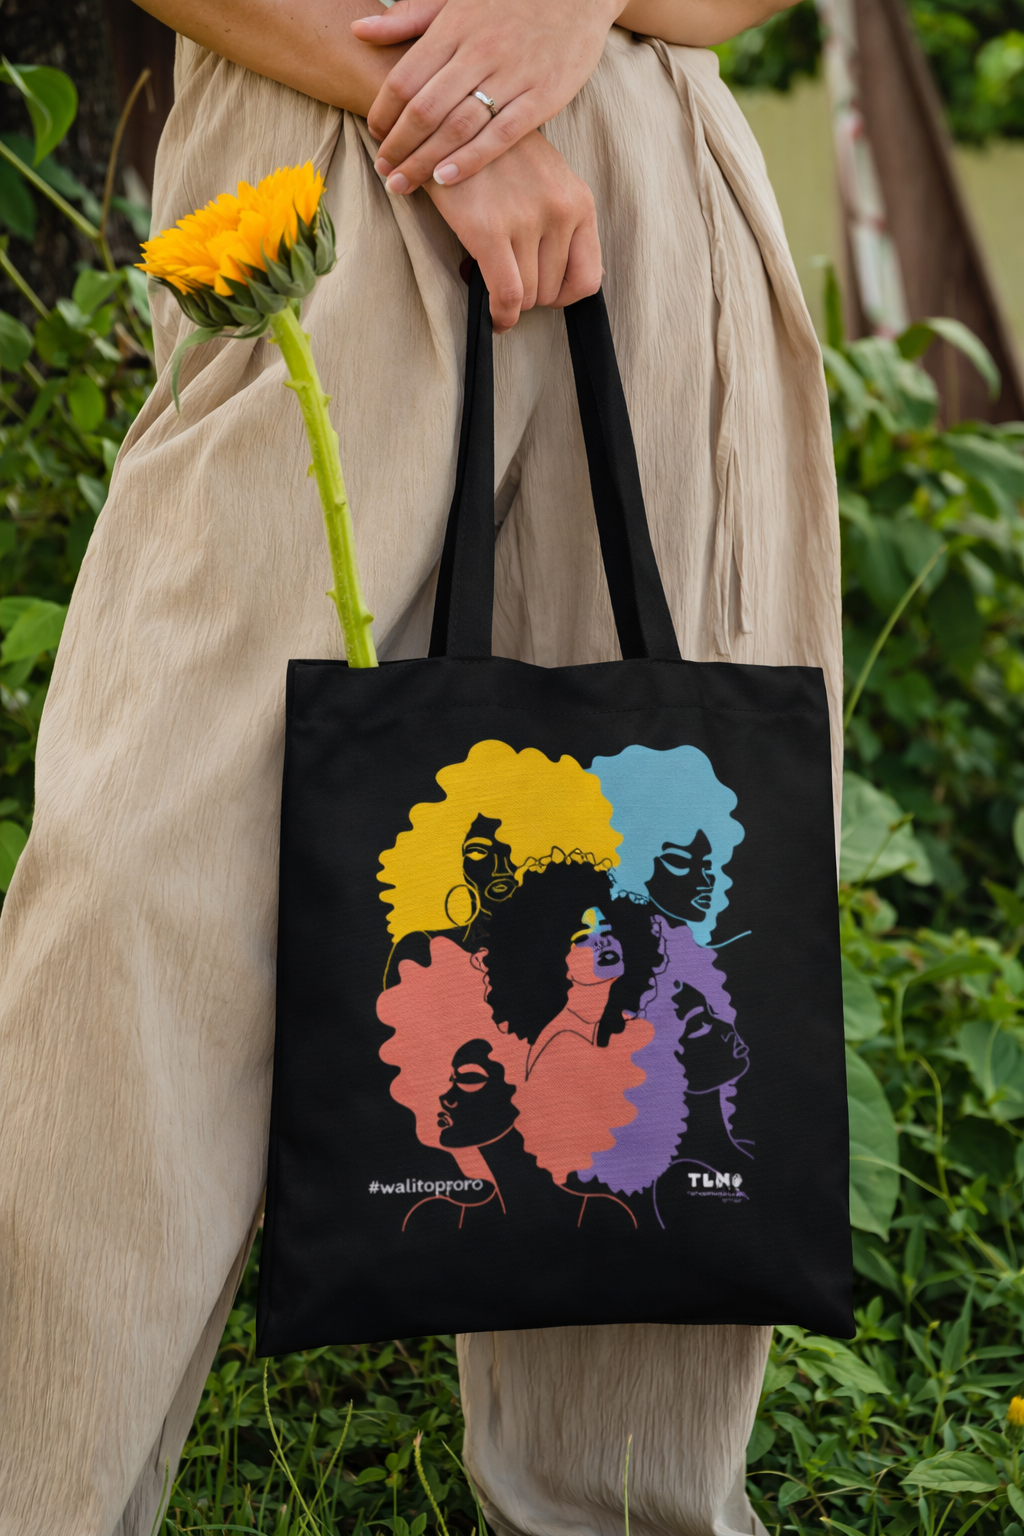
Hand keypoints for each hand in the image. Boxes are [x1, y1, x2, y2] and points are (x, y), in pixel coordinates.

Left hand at [352, 0, 620, 192]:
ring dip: (424, 161)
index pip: (404, 78)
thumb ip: (410, 18)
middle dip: (398, 147)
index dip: (383, 113)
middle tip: (384, 173)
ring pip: (457, 126)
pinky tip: (446, 179)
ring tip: (404, 184)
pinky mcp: (543, 96)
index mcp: (453, 26)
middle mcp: (479, 50)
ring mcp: (512, 74)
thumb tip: (359, 30)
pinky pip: (500, 135)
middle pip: (424, 109)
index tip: (374, 136)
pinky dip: (471, 159)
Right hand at [424, 130, 601, 332]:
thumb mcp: (548, 180)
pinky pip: (506, 295)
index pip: (589, 278)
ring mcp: (526, 220)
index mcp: (578, 201)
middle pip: (552, 291)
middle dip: (530, 295)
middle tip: (507, 279)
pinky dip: (501, 316)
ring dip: (510, 302)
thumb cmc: (497, 156)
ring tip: (492, 279)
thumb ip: (566, 224)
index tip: (545, 295)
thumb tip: (582, 277)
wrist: (451, 122)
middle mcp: (559, 211)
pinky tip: (494, 318)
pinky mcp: (489, 229)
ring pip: (527, 297)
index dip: (565, 297)